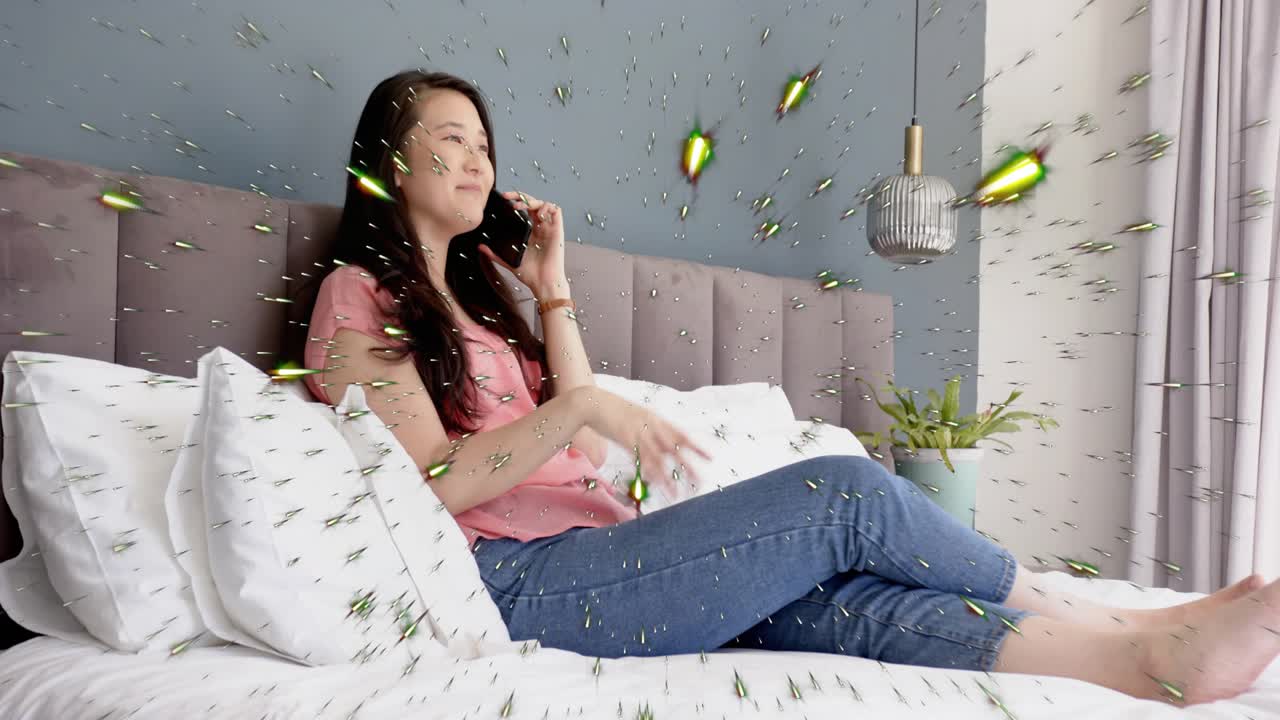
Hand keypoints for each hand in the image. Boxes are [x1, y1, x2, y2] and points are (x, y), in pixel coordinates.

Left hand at [476, 190, 565, 296]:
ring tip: (522, 206)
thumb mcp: (509, 261)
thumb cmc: (530, 275)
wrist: (543, 284)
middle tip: (508, 197)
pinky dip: (546, 207)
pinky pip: (556, 211)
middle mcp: (541, 228)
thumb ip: (495, 254)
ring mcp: (550, 228)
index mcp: (531, 232)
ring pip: (545, 204)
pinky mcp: (557, 230)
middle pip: (534, 203)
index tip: (504, 199)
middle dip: (521, 195)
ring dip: (533, 201)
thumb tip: (481, 247)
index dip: (516, 200)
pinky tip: (537, 214)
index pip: (525, 209)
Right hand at [572, 387, 712, 502]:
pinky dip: (650, 472)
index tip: (710, 458)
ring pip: (659, 459)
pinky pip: (641, 460)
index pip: (681, 434)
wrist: (592, 402)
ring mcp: (639, 433)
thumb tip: (658, 442)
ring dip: (669, 477)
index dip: (696, 447)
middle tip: (701, 480)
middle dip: (689, 465)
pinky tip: (657, 483)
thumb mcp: (636, 415)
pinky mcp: (626, 440)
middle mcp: (651, 425)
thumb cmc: (613, 410)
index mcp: (656, 418)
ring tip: (677, 493)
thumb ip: (648, 427)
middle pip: (675, 448)